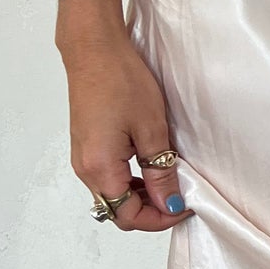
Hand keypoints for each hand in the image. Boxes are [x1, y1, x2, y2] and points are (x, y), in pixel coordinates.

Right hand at [63, 29, 191, 232]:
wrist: (94, 50)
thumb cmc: (121, 81)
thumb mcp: (151, 130)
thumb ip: (159, 172)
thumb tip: (170, 203)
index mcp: (100, 169)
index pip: (129, 216)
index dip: (160, 218)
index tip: (186, 205)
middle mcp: (85, 169)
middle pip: (118, 210)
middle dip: (151, 211)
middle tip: (180, 195)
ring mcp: (83, 158)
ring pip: (112, 195)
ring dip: (140, 196)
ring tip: (169, 178)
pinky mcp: (86, 146)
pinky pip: (107, 177)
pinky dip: (129, 180)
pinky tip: (149, 165)